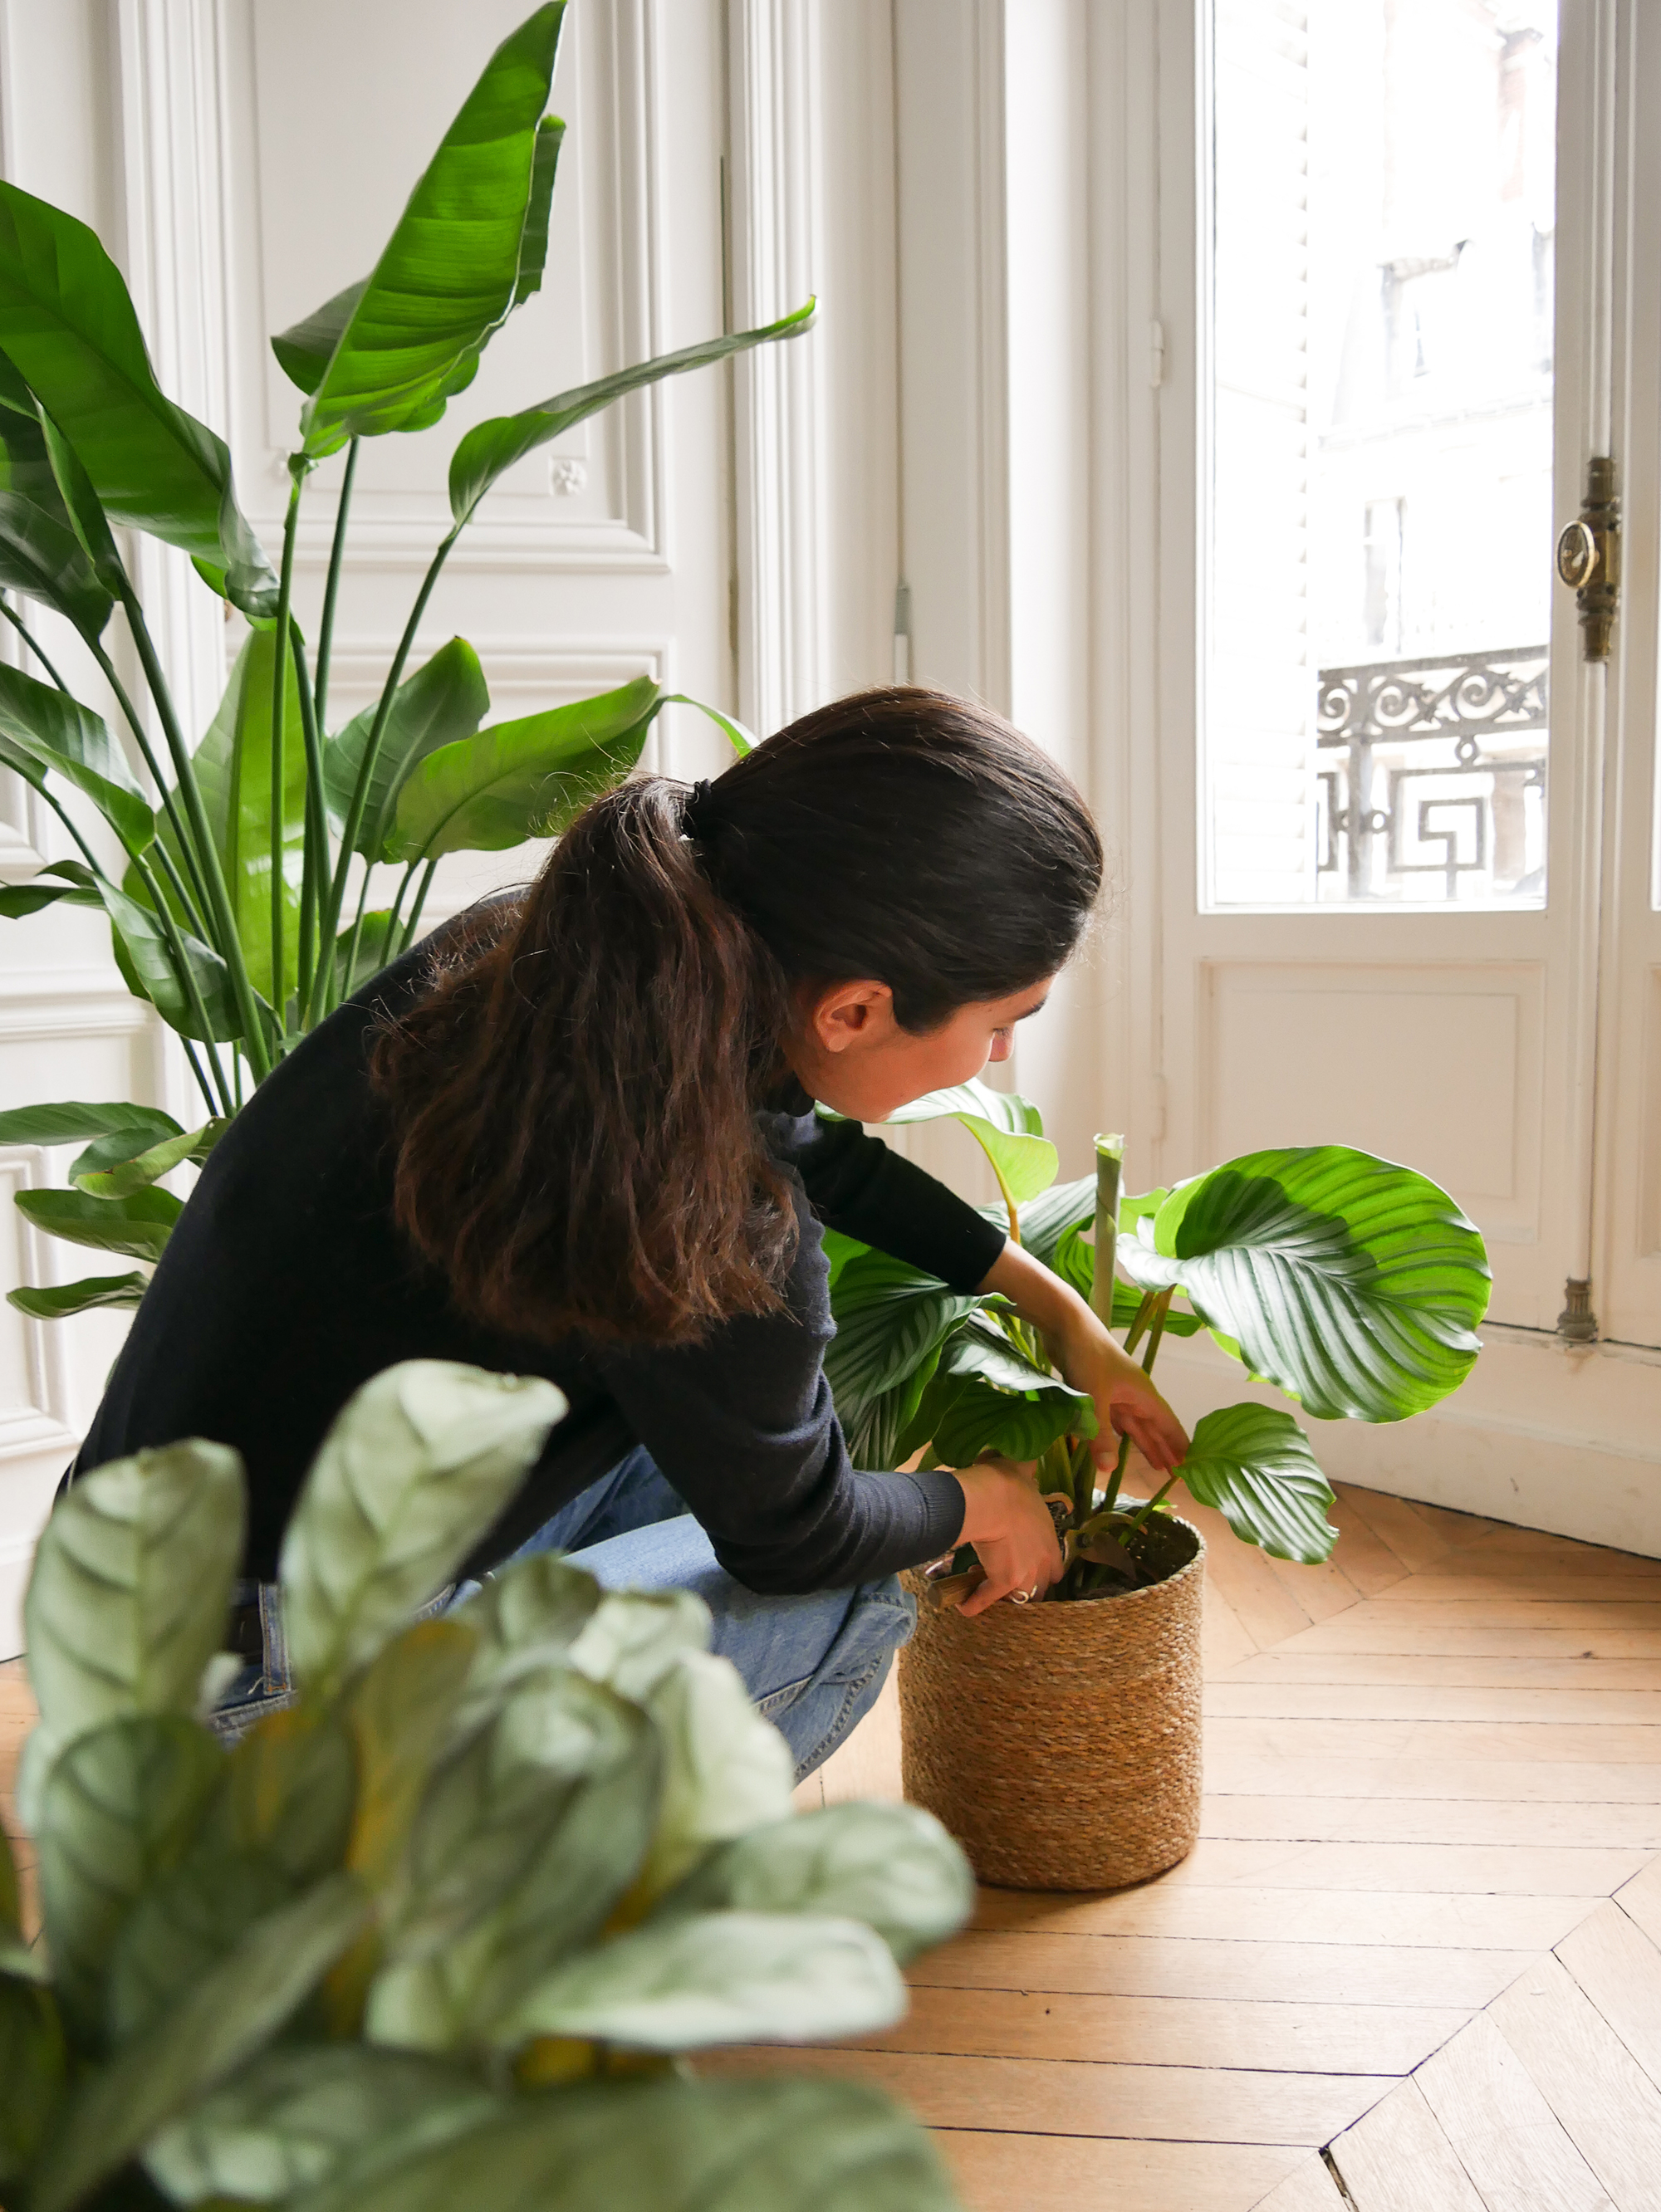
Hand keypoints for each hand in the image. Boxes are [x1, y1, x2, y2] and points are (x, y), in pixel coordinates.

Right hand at [952, 1457, 1063, 1616]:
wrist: (994, 1498)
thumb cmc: (1009, 1483)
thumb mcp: (1023, 1473)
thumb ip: (1026, 1470)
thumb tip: (1024, 1455)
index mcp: (1050, 1538)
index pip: (1055, 1568)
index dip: (1043, 1570)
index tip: (1030, 1567)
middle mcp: (1042, 1561)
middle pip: (1040, 1588)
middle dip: (1028, 1588)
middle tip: (1009, 1583)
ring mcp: (1024, 1574)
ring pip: (1019, 1598)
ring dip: (1005, 1598)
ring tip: (987, 1593)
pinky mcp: (1003, 1581)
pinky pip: (987, 1598)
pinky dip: (974, 1603)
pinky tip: (964, 1606)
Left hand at [1053, 1315, 1189, 1473]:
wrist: (1065, 1324)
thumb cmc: (1087, 1357)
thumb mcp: (1095, 1399)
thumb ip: (1101, 1435)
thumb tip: (1109, 1470)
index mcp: (1142, 1394)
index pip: (1166, 1424)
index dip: (1177, 1444)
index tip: (1190, 1465)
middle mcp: (1134, 1394)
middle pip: (1153, 1426)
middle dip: (1163, 1449)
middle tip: (1175, 1474)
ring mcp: (1116, 1391)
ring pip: (1134, 1423)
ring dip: (1144, 1443)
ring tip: (1156, 1465)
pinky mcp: (1097, 1390)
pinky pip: (1115, 1418)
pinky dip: (1120, 1433)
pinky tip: (1122, 1443)